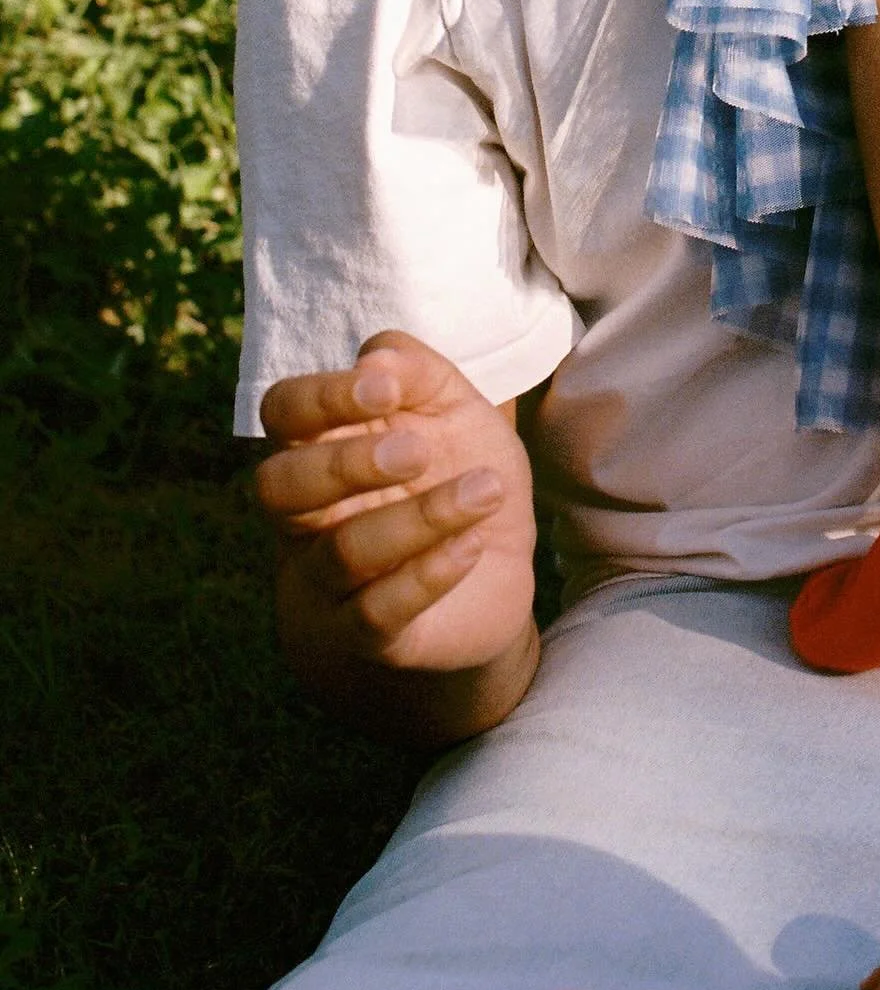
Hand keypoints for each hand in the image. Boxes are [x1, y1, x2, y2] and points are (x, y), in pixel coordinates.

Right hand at [257, 331, 536, 677]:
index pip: (282, 413)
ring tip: (486, 491)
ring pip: (343, 552)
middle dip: (344, 463)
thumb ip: (419, 373)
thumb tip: (376, 355)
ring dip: (420, 516)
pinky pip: (377, 612)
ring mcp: (331, 580)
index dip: (321, 397)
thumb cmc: (455, 477)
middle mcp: (308, 516)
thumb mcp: (454, 412)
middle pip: (277, 487)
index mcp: (320, 448)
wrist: (492, 575)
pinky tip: (473, 544)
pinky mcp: (371, 634)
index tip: (385, 389)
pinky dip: (429, 573)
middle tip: (418, 451)